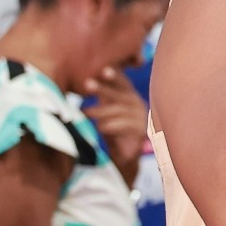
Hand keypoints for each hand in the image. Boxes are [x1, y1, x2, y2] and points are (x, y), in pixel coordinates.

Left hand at [84, 66, 148, 180]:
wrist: (123, 156)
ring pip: (120, 110)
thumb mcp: (105, 111)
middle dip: (104, 88)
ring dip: (101, 110)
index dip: (114, 76)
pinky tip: (101, 127)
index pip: (122, 83)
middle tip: (88, 84)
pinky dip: (112, 125)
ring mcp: (142, 117)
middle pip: (120, 93)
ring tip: (84, 112)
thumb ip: (101, 97)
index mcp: (129, 96)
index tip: (103, 70)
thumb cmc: (112, 130)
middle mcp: (137, 104)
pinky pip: (127, 125)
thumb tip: (83, 81)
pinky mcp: (142, 131)